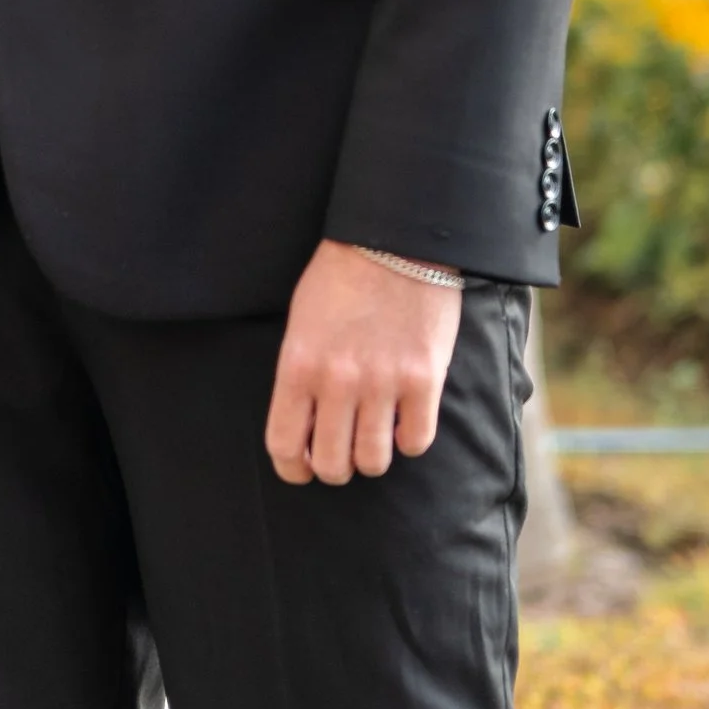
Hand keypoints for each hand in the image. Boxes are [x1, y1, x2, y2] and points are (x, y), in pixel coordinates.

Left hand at [265, 239, 463, 483]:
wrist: (395, 240)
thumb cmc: (341, 277)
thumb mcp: (301, 322)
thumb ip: (300, 374)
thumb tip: (304, 424)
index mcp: (298, 366)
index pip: (284, 445)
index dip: (292, 468)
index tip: (302, 468)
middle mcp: (337, 382)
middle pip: (331, 464)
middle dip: (334, 468)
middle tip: (342, 455)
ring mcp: (383, 383)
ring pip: (374, 461)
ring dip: (372, 458)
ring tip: (375, 438)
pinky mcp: (424, 379)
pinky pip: (416, 441)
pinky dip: (410, 440)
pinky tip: (406, 420)